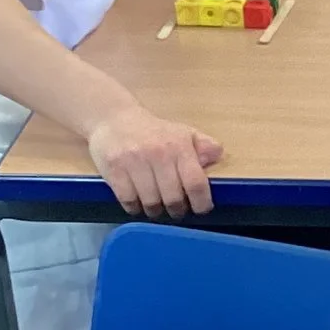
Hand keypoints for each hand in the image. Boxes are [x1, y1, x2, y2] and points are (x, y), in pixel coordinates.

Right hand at [88, 105, 219, 217]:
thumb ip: (203, 146)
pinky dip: (134, 207)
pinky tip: (137, 201)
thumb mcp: (182, 134)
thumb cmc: (153, 132)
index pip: (195, 183)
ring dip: (155, 211)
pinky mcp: (114, 169)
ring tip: (156, 205)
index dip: (201, 203)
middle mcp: (158, 154)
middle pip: (173, 199)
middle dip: (177, 210)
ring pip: (151, 203)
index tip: (200, 209)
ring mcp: (134, 162)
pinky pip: (128, 201)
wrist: (113, 118)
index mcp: (178, 146)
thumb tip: (217, 155)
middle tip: (176, 209)